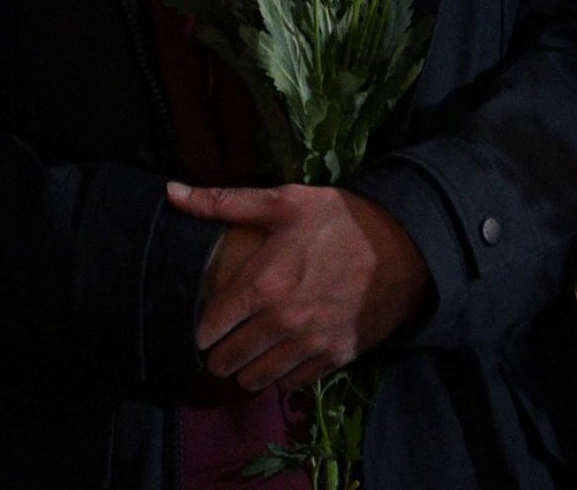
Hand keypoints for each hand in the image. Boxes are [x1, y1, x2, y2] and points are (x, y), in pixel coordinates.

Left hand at [168, 181, 430, 392]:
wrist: (405, 246)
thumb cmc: (340, 220)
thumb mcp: (283, 200)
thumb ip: (222, 202)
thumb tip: (171, 192)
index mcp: (262, 284)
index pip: (208, 328)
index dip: (200, 329)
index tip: (204, 323)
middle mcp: (281, 322)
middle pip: (226, 362)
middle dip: (218, 353)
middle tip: (224, 340)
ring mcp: (309, 345)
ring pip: (255, 380)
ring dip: (246, 369)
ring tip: (249, 352)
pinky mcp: (334, 358)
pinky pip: (291, 384)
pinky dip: (281, 375)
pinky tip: (282, 356)